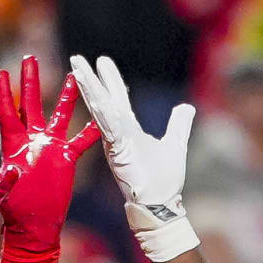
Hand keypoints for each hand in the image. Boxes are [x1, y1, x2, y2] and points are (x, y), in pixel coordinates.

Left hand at [0, 58, 97, 255]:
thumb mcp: (0, 189)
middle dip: (30, 80)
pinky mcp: (66, 159)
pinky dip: (93, 130)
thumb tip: (1, 163)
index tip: (1, 72)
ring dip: (67, 95)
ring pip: (60, 114)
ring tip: (74, 74)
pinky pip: (83, 141)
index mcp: (14, 144)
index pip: (7, 111)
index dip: (3, 92)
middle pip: (30, 103)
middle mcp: (33, 140)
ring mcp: (51, 147)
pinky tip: (103, 115)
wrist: (33, 226)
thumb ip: (1, 174)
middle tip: (29, 57)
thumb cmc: (13, 210)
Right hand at [66, 53, 194, 259]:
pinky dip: (99, 107)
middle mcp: (118, 133)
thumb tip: (186, 107)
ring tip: (76, 67)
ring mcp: (115, 140)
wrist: (161, 204)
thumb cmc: (163, 181)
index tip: (101, 61)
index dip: (110, 80)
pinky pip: (106, 124)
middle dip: (90, 78)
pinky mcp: (117, 149)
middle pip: (102, 99)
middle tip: (77, 57)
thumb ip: (178, 125)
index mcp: (129, 130)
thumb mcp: (175, 145)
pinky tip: (92, 91)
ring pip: (99, 108)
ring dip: (88, 87)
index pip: (117, 99)